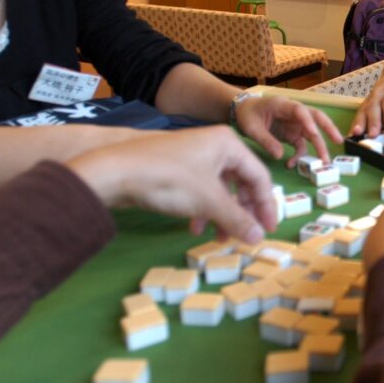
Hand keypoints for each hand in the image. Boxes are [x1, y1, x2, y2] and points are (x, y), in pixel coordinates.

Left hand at [66, 126, 276, 243]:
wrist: (114, 172)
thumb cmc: (170, 180)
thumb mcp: (209, 202)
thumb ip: (238, 220)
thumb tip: (259, 239)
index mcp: (229, 144)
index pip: (259, 176)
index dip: (265, 206)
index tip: (268, 230)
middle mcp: (214, 145)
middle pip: (240, 182)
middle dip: (242, 212)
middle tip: (246, 236)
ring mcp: (194, 155)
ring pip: (219, 189)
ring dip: (222, 215)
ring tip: (218, 238)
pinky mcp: (176, 167)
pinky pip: (200, 189)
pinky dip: (203, 209)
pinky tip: (195, 227)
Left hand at [235, 95, 342, 166]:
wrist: (243, 112)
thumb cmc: (248, 114)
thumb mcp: (252, 128)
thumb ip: (266, 140)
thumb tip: (281, 156)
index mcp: (284, 105)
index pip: (300, 111)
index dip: (308, 121)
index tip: (314, 133)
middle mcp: (294, 114)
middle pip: (316, 118)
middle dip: (328, 129)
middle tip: (338, 141)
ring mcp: (295, 125)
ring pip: (313, 134)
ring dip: (320, 147)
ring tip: (325, 161)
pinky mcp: (293, 134)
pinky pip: (302, 145)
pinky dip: (300, 156)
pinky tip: (292, 165)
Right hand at [350, 78, 383, 137]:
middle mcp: (379, 93)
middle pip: (374, 106)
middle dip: (373, 121)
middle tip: (373, 135)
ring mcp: (369, 98)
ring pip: (364, 109)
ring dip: (360, 123)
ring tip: (357, 133)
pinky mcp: (363, 105)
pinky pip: (358, 114)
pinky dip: (355, 124)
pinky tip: (352, 134)